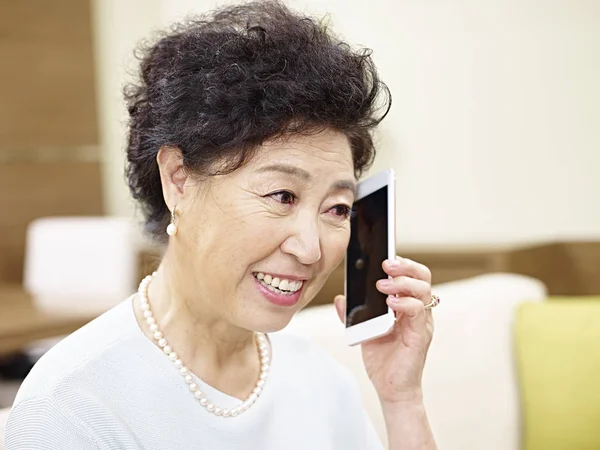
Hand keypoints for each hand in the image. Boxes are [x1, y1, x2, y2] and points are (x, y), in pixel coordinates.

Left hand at [334, 257, 434, 405]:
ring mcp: (421, 322)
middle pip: (422, 277)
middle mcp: (418, 310)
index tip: (384, 255)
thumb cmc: (382, 358)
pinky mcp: (420, 336)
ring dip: (403, 283)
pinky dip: (405, 303)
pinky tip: (391, 303)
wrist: (390, 388)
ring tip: (383, 284)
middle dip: (406, 266)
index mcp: (407, 304)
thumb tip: (340, 298)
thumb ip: (352, 314)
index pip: (411, 275)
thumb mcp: (363, 330)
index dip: (402, 262)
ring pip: (423, 291)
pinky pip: (418, 312)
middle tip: (386, 264)